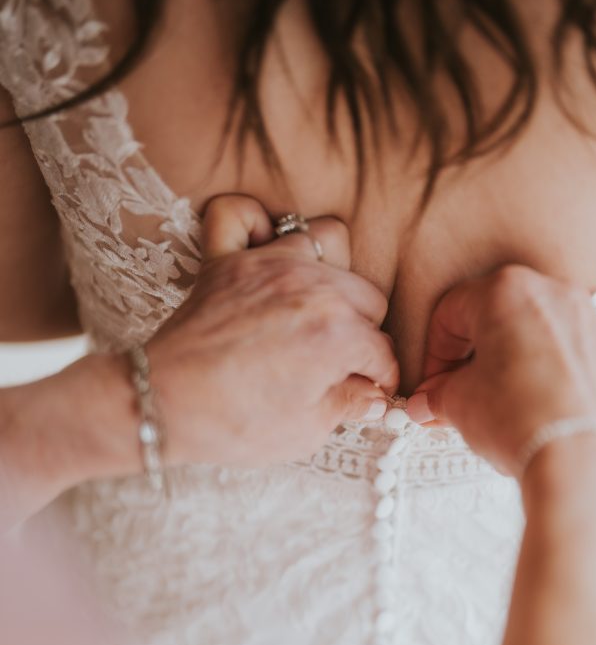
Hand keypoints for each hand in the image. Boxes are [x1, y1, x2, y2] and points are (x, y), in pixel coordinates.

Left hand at [149, 194, 397, 466]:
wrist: (163, 405)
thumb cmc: (233, 424)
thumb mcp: (306, 431)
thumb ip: (349, 405)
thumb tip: (374, 397)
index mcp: (337, 334)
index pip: (382, 350)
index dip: (380, 380)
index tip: (370, 392)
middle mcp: (311, 288)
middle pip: (368, 297)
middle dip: (363, 332)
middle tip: (341, 362)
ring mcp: (268, 265)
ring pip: (329, 241)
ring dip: (332, 276)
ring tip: (318, 309)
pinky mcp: (227, 259)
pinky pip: (242, 213)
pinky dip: (255, 225)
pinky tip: (265, 255)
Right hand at [407, 265, 595, 475]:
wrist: (585, 462)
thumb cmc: (521, 419)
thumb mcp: (459, 404)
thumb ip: (439, 395)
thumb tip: (430, 402)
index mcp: (508, 291)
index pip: (452, 312)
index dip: (435, 354)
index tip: (434, 387)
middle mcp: (557, 295)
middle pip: (499, 318)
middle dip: (476, 357)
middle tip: (462, 396)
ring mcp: (594, 325)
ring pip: (540, 336)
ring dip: (515, 365)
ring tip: (503, 409)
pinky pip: (574, 360)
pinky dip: (553, 379)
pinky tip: (541, 415)